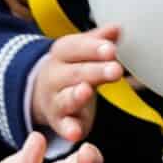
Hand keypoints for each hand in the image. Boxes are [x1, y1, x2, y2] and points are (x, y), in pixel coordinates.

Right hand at [30, 24, 121, 141]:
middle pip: (75, 72)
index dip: (93, 48)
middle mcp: (55, 75)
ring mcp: (55, 99)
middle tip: (115, 70)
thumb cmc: (73, 68)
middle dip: (95, 71)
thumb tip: (117, 28)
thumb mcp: (83, 51)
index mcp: (62, 53)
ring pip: (66, 98)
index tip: (111, 49)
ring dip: (76, 96)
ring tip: (86, 91)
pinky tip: (76, 133)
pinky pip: (63, 126)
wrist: (45, 93)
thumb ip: (99, 41)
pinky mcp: (59, 121)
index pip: (76, 47)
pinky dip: (68, 130)